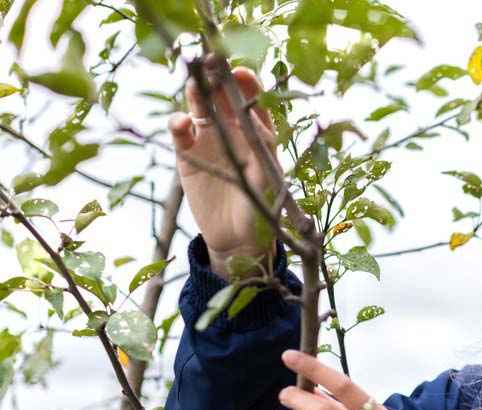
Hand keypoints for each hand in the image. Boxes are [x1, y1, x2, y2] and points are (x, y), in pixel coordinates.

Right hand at [167, 54, 281, 278]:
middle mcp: (233, 130)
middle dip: (217, 76)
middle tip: (210, 61)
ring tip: (194, 82)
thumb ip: (263, 154)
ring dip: (196, 91)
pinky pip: (180, 132)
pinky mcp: (188, 155)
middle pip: (222, 94)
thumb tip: (258, 124)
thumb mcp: (268, 182)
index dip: (246, 83)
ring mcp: (209, 139)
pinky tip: (181, 123)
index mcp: (258, 132)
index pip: (252, 99)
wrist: (238, 240)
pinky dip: (178, 123)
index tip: (241, 73)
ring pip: (200, 107)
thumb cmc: (263, 211)